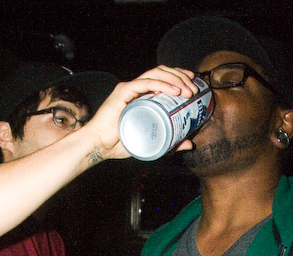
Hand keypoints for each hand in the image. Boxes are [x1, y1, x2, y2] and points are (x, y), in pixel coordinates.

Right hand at [85, 66, 199, 159]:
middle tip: (194, 90)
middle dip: (181, 77)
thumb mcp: (152, 143)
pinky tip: (174, 91)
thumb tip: (189, 144)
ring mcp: (129, 88)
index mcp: (141, 95)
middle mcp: (136, 88)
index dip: (179, 77)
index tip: (193, 83)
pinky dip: (162, 85)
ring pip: (156, 74)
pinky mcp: (123, 92)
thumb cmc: (119, 144)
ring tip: (187, 91)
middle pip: (162, 72)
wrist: (98, 146)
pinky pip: (145, 83)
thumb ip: (171, 143)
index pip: (163, 78)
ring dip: (175, 79)